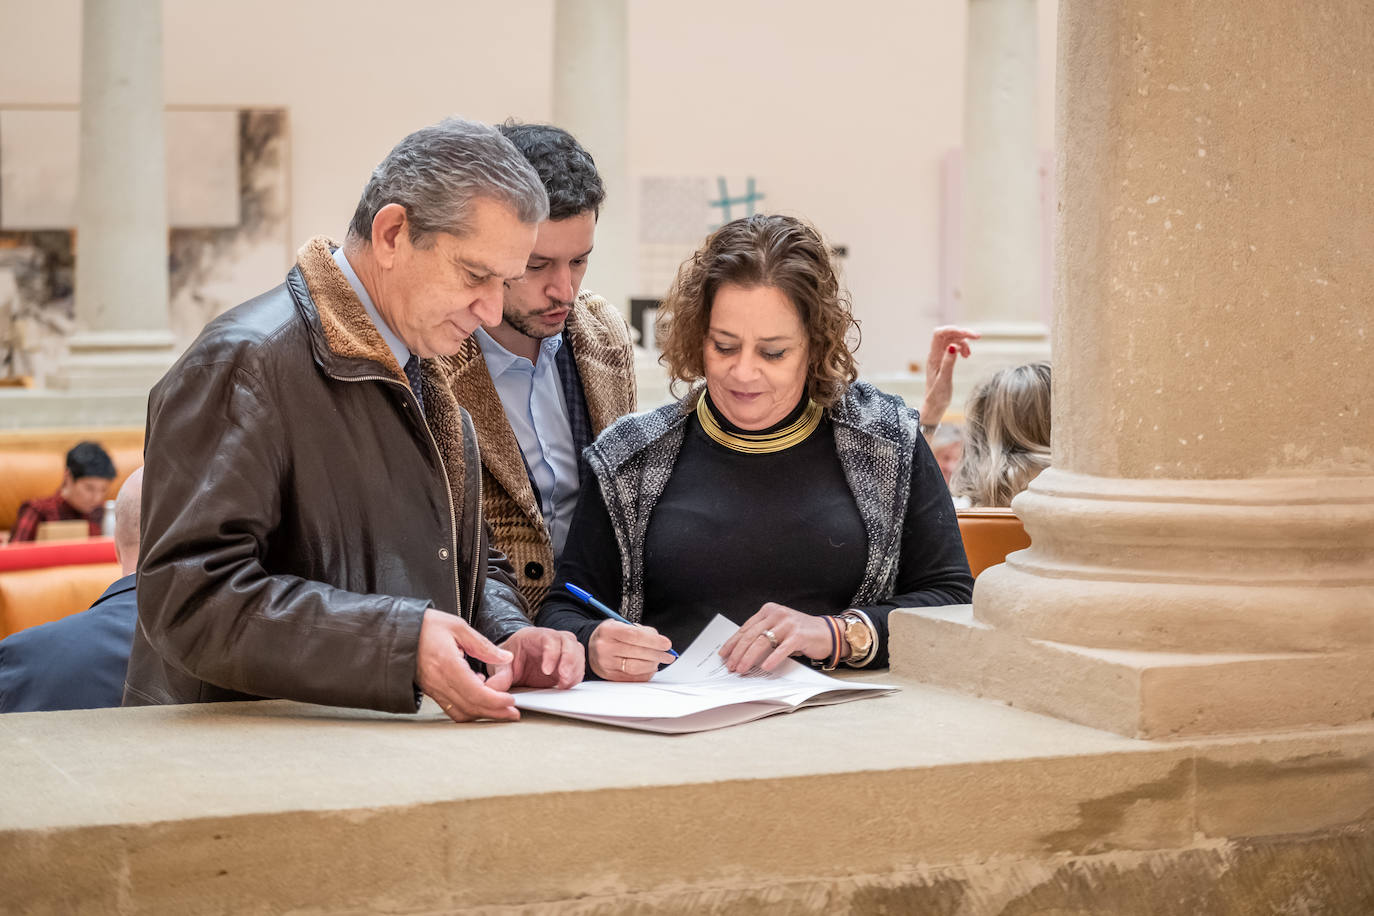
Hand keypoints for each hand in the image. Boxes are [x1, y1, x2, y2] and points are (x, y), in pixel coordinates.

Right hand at [416, 608, 518, 722]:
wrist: (398, 632)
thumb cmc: (425, 626)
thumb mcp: (458, 627)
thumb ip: (483, 645)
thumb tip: (505, 658)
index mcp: (447, 665)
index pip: (476, 692)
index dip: (496, 701)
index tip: (511, 701)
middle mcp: (439, 682)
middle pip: (470, 707)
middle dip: (495, 713)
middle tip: (513, 713)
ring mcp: (433, 689)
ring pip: (461, 712)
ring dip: (482, 714)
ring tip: (500, 709)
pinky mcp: (431, 692)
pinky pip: (451, 708)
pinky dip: (468, 709)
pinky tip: (479, 698)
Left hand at [492, 626, 584, 688]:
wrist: (515, 664)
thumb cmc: (509, 660)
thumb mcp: (500, 666)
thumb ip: (500, 675)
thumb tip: (494, 688)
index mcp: (534, 636)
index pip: (549, 638)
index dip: (552, 653)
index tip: (546, 670)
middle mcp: (552, 639)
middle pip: (569, 642)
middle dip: (569, 660)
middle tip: (563, 677)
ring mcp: (562, 650)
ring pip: (577, 652)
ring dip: (574, 669)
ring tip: (564, 684)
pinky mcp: (567, 663)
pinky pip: (578, 666)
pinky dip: (575, 676)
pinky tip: (566, 685)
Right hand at [588, 620, 675, 680]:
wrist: (591, 648)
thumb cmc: (611, 635)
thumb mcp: (621, 625)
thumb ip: (641, 631)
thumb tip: (660, 642)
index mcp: (608, 631)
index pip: (634, 635)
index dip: (653, 640)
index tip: (666, 644)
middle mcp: (604, 648)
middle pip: (636, 653)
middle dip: (657, 654)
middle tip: (669, 655)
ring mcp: (605, 664)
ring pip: (635, 667)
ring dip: (652, 665)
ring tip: (659, 660)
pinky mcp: (609, 676)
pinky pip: (632, 678)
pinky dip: (645, 674)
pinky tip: (650, 668)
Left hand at [719, 602, 835, 673]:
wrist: (827, 632)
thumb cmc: (800, 632)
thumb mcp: (778, 627)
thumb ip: (762, 633)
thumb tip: (740, 651)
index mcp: (769, 610)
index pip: (746, 628)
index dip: (733, 643)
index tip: (724, 654)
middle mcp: (777, 614)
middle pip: (751, 635)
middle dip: (738, 653)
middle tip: (731, 666)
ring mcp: (788, 624)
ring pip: (762, 642)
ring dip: (749, 658)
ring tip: (742, 669)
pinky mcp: (799, 635)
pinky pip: (781, 649)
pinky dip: (772, 659)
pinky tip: (765, 667)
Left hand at [921, 326, 980, 427]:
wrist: (934, 406)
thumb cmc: (937, 397)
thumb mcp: (944, 381)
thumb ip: (948, 363)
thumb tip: (952, 346)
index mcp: (933, 358)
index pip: (939, 334)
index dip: (952, 329)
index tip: (968, 333)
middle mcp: (935, 355)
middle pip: (947, 334)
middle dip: (962, 333)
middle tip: (977, 337)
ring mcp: (939, 357)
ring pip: (951, 340)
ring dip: (963, 342)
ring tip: (969, 355)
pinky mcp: (944, 360)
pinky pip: (953, 347)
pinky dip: (962, 348)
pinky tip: (966, 355)